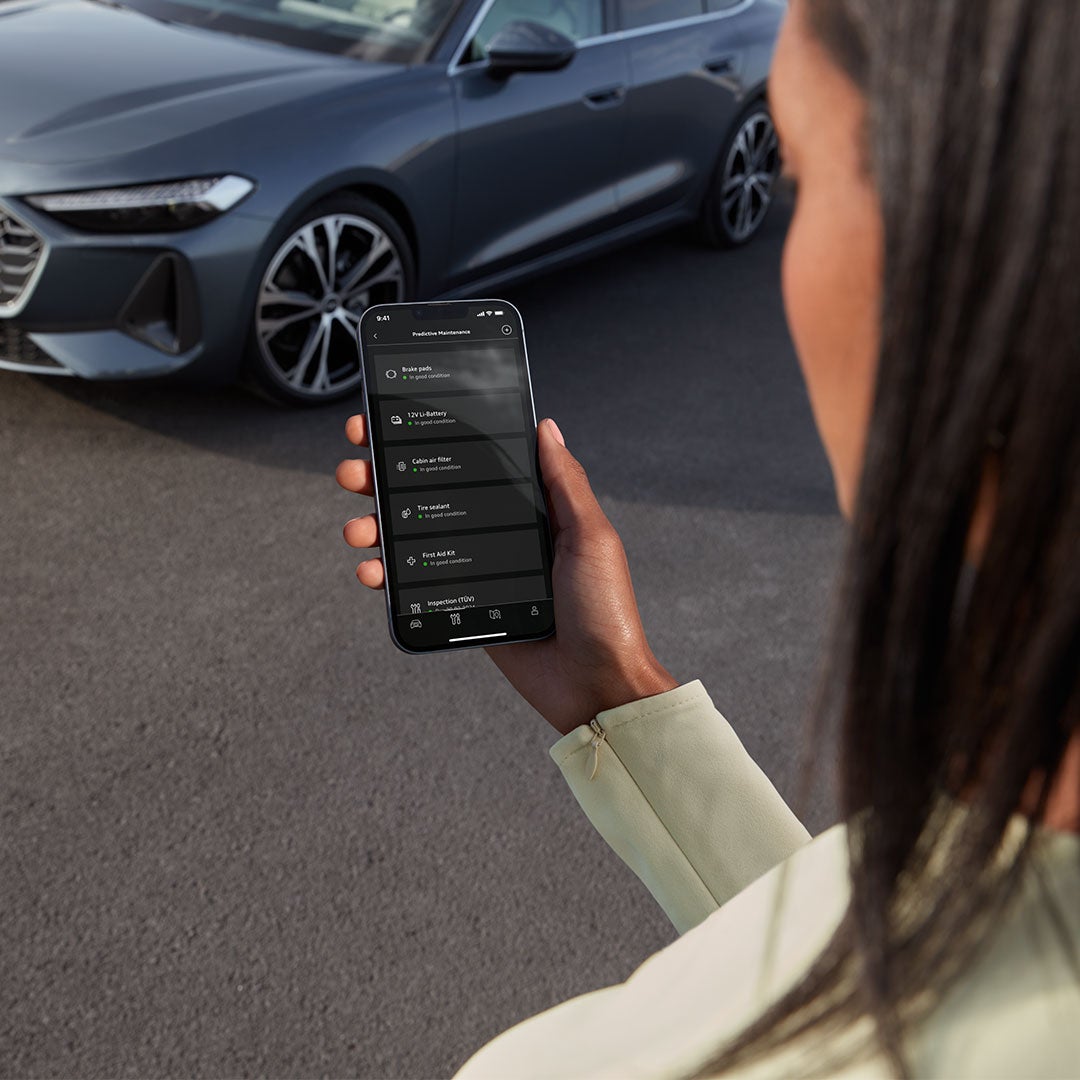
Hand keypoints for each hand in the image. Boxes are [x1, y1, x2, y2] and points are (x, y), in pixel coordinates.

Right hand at [336, 416, 677, 735]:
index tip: (394, 421)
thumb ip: (565, 483)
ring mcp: (478, 571)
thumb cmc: (605, 611)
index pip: (476, 465)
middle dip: (387, 478)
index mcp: (534, 512)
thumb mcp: (591, 537)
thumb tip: (546, 428)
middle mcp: (501, 535)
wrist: (595, 685)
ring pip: (415, 538)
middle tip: (356, 468)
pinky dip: (386, 574)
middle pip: (433, 495)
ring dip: (377, 525)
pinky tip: (370, 568)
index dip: (436, 442)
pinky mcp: (464, 606)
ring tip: (357, 526)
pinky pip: (417, 585)